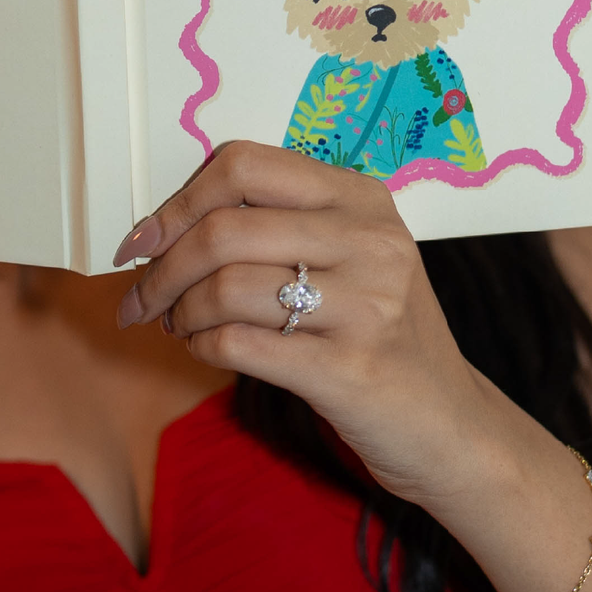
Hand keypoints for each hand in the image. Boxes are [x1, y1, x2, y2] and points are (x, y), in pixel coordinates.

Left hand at [114, 141, 506, 509]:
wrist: (449, 425)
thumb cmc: (382, 335)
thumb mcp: (353, 258)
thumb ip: (280, 226)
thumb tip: (167, 226)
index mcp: (362, 197)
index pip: (245, 165)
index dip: (178, 201)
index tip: (144, 239)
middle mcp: (371, 241)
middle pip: (225, 229)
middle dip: (161, 269)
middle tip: (141, 299)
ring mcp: (366, 305)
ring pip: (225, 288)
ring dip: (181, 313)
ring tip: (180, 327)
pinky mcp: (349, 370)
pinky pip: (238, 345)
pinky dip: (203, 347)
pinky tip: (205, 350)